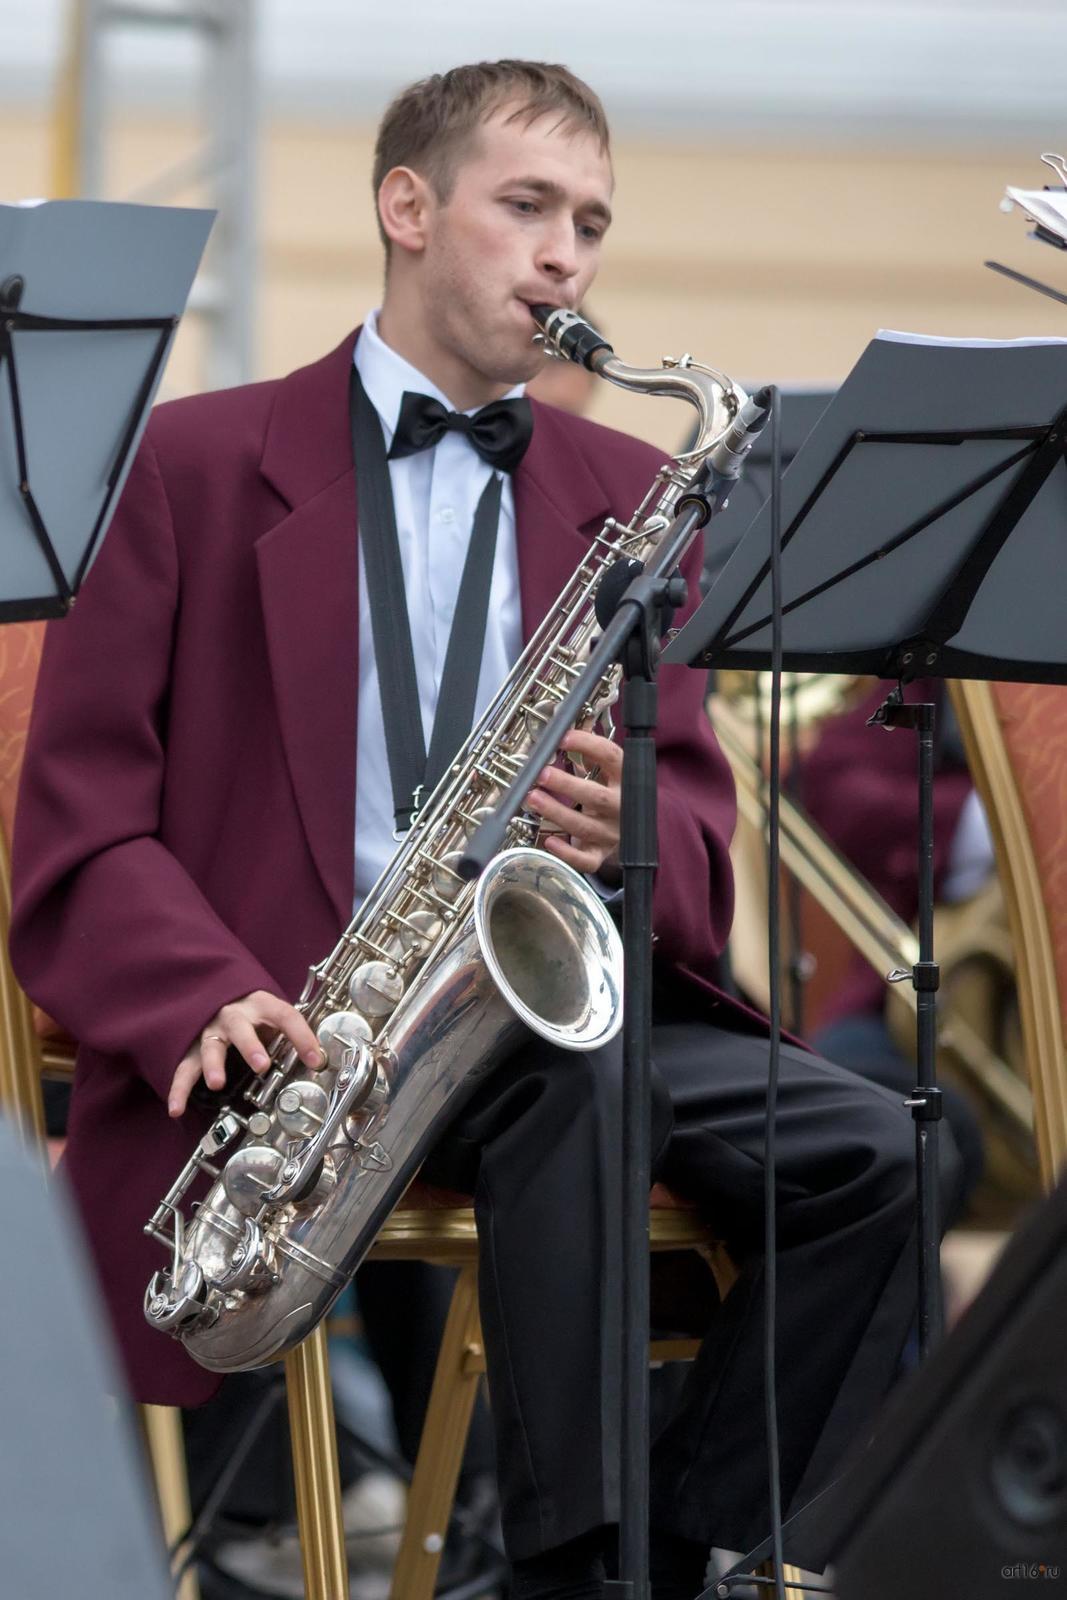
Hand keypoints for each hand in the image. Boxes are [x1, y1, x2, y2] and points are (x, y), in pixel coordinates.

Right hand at [168, 989, 323, 1117]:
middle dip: (250, 1046)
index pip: (285, 1016)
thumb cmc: (254, 1011)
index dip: (302, 1036)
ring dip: (213, 1064)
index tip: (316, 1060)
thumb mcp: (276, 1015)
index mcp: (261, 1004)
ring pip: (210, 1045)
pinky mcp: (192, 1046)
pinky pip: (185, 1068)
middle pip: (240, 1026)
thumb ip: (293, 1035)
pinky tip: (177, 1107)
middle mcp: (234, 1015)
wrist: (219, 992)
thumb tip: (318, 1061)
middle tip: (261, 1065)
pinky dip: (179, 1088)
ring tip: (217, 1083)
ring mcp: (211, 1030)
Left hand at [526, 729, 622, 881]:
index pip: (612, 758)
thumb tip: (562, 729)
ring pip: (584, 826)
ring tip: (532, 798)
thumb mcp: (610, 771)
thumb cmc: (614, 793)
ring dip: (556, 813)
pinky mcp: (601, 853)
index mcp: (627, 779)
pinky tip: (549, 841)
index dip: (588, 745)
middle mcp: (622, 807)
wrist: (639, 828)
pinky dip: (567, 853)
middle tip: (541, 774)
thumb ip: (590, 753)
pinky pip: (586, 860)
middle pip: (596, 797)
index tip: (563, 738)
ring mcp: (612, 832)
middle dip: (567, 785)